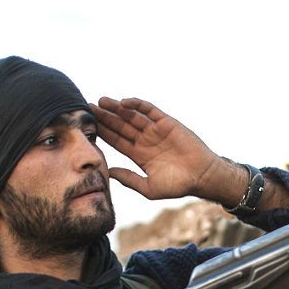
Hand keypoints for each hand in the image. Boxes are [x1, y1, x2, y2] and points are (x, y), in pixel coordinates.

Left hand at [91, 97, 241, 201]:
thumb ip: (129, 179)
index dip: (103, 133)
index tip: (87, 127)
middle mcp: (146, 141)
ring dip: (117, 108)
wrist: (201, 176)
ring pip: (132, 116)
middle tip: (88, 108)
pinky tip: (123, 102)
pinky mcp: (166, 122)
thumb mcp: (149, 187)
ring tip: (101, 101)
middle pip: (120, 126)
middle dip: (105, 117)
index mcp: (140, 155)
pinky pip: (149, 110)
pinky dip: (137, 105)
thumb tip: (109, 172)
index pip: (117, 141)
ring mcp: (156, 130)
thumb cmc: (177, 185)